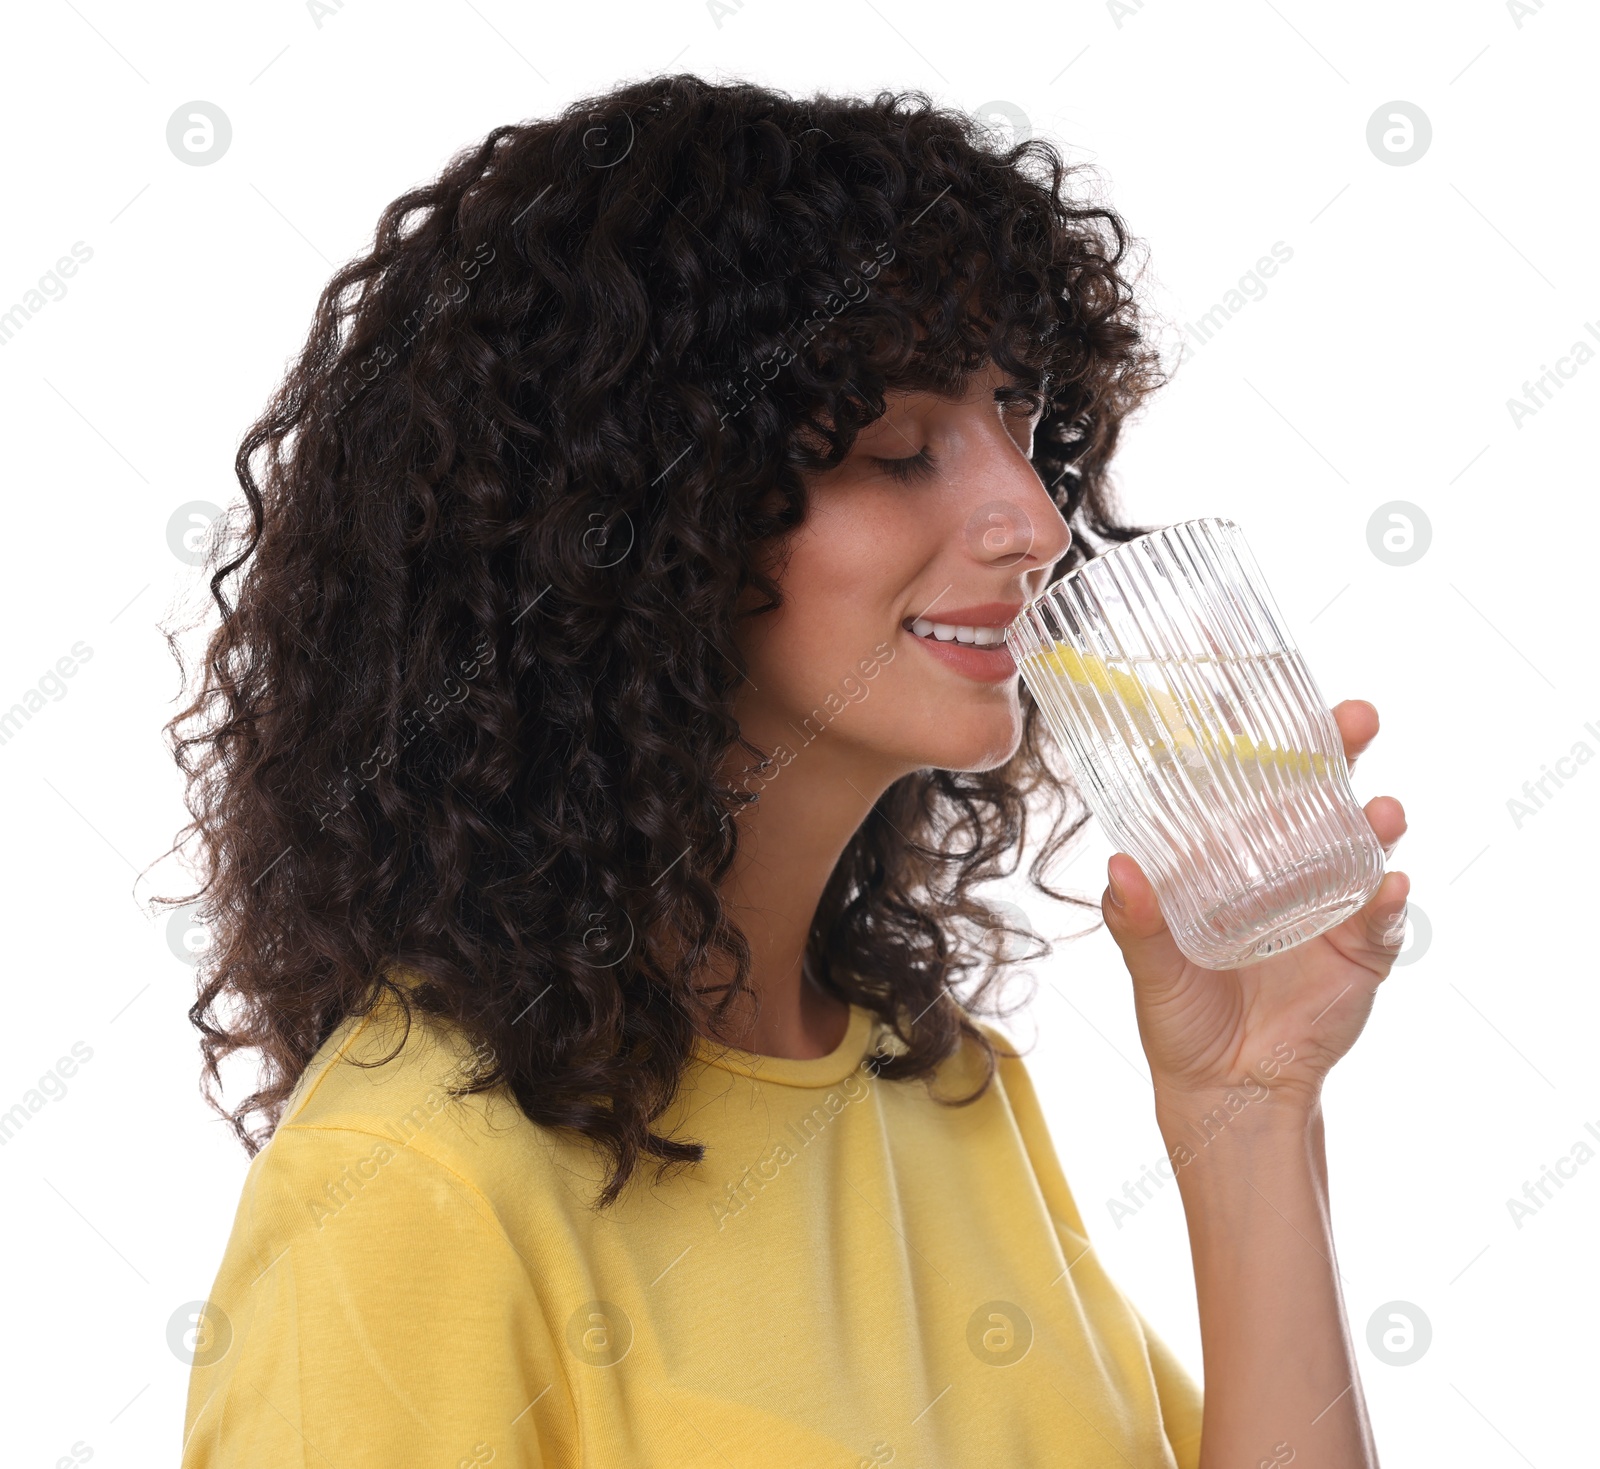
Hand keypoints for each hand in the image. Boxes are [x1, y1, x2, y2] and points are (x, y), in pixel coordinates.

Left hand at [1100, 699, 1407, 1118]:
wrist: (1227, 1089)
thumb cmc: (1180, 1015)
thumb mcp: (1149, 967)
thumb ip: (1136, 921)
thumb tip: (1119, 867)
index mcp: (1228, 854)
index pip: (1246, 779)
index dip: (1257, 734)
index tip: (1258, 690)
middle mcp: (1283, 865)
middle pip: (1318, 791)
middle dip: (1340, 749)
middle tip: (1356, 718)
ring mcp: (1327, 902)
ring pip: (1360, 843)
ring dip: (1376, 820)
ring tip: (1383, 810)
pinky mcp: (1361, 948)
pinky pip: (1380, 916)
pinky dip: (1386, 900)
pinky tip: (1387, 886)